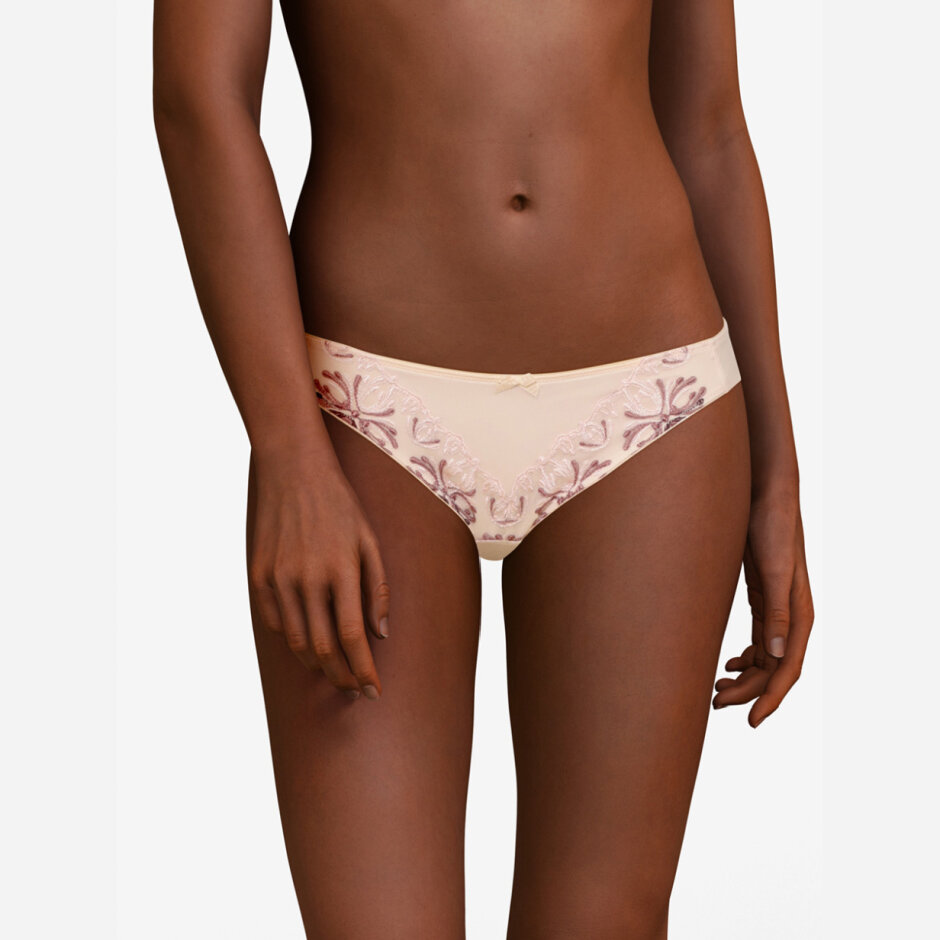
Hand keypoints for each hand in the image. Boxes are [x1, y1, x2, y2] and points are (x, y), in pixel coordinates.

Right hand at [246, 446, 390, 700]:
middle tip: (355, 690)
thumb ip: (377, 589)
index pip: (353, 636)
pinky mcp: (258, 575)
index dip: (364, 670)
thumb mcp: (369, 540)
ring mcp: (278, 578)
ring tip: (334, 671)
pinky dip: (291, 639)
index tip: (374, 689)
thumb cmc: (339, 504)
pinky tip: (307, 642)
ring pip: (296, 641)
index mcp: (340, 569)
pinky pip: (275, 621)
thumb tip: (381, 635)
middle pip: (323, 648)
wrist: (292, 469)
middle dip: (342, 676)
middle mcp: (306, 578)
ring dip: (317, 664)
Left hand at [713, 487, 813, 726]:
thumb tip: (775, 655)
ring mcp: (776, 609)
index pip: (787, 669)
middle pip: (771, 669)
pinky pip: (757, 639)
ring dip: (743, 677)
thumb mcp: (772, 569)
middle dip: (747, 691)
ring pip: (763, 657)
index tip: (750, 722)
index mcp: (800, 616)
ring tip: (715, 691)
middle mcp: (791, 618)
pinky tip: (725, 663)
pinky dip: (743, 657)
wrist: (764, 496)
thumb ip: (776, 612)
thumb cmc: (772, 527)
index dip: (769, 698)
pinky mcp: (762, 598)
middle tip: (714, 703)